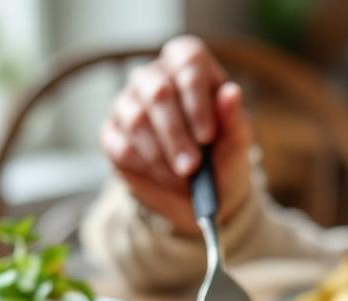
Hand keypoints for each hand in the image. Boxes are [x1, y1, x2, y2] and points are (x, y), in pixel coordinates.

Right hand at [101, 36, 254, 235]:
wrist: (198, 193)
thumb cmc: (221, 156)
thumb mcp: (235, 141)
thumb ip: (234, 118)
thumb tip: (231, 92)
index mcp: (189, 66)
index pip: (187, 60)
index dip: (195, 97)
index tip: (207, 136)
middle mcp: (154, 76)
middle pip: (158, 92)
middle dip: (176, 134)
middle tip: (192, 167)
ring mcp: (128, 102)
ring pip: (136, 119)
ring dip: (161, 156)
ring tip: (182, 178)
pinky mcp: (112, 133)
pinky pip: (120, 146)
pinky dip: (146, 168)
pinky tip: (165, 178)